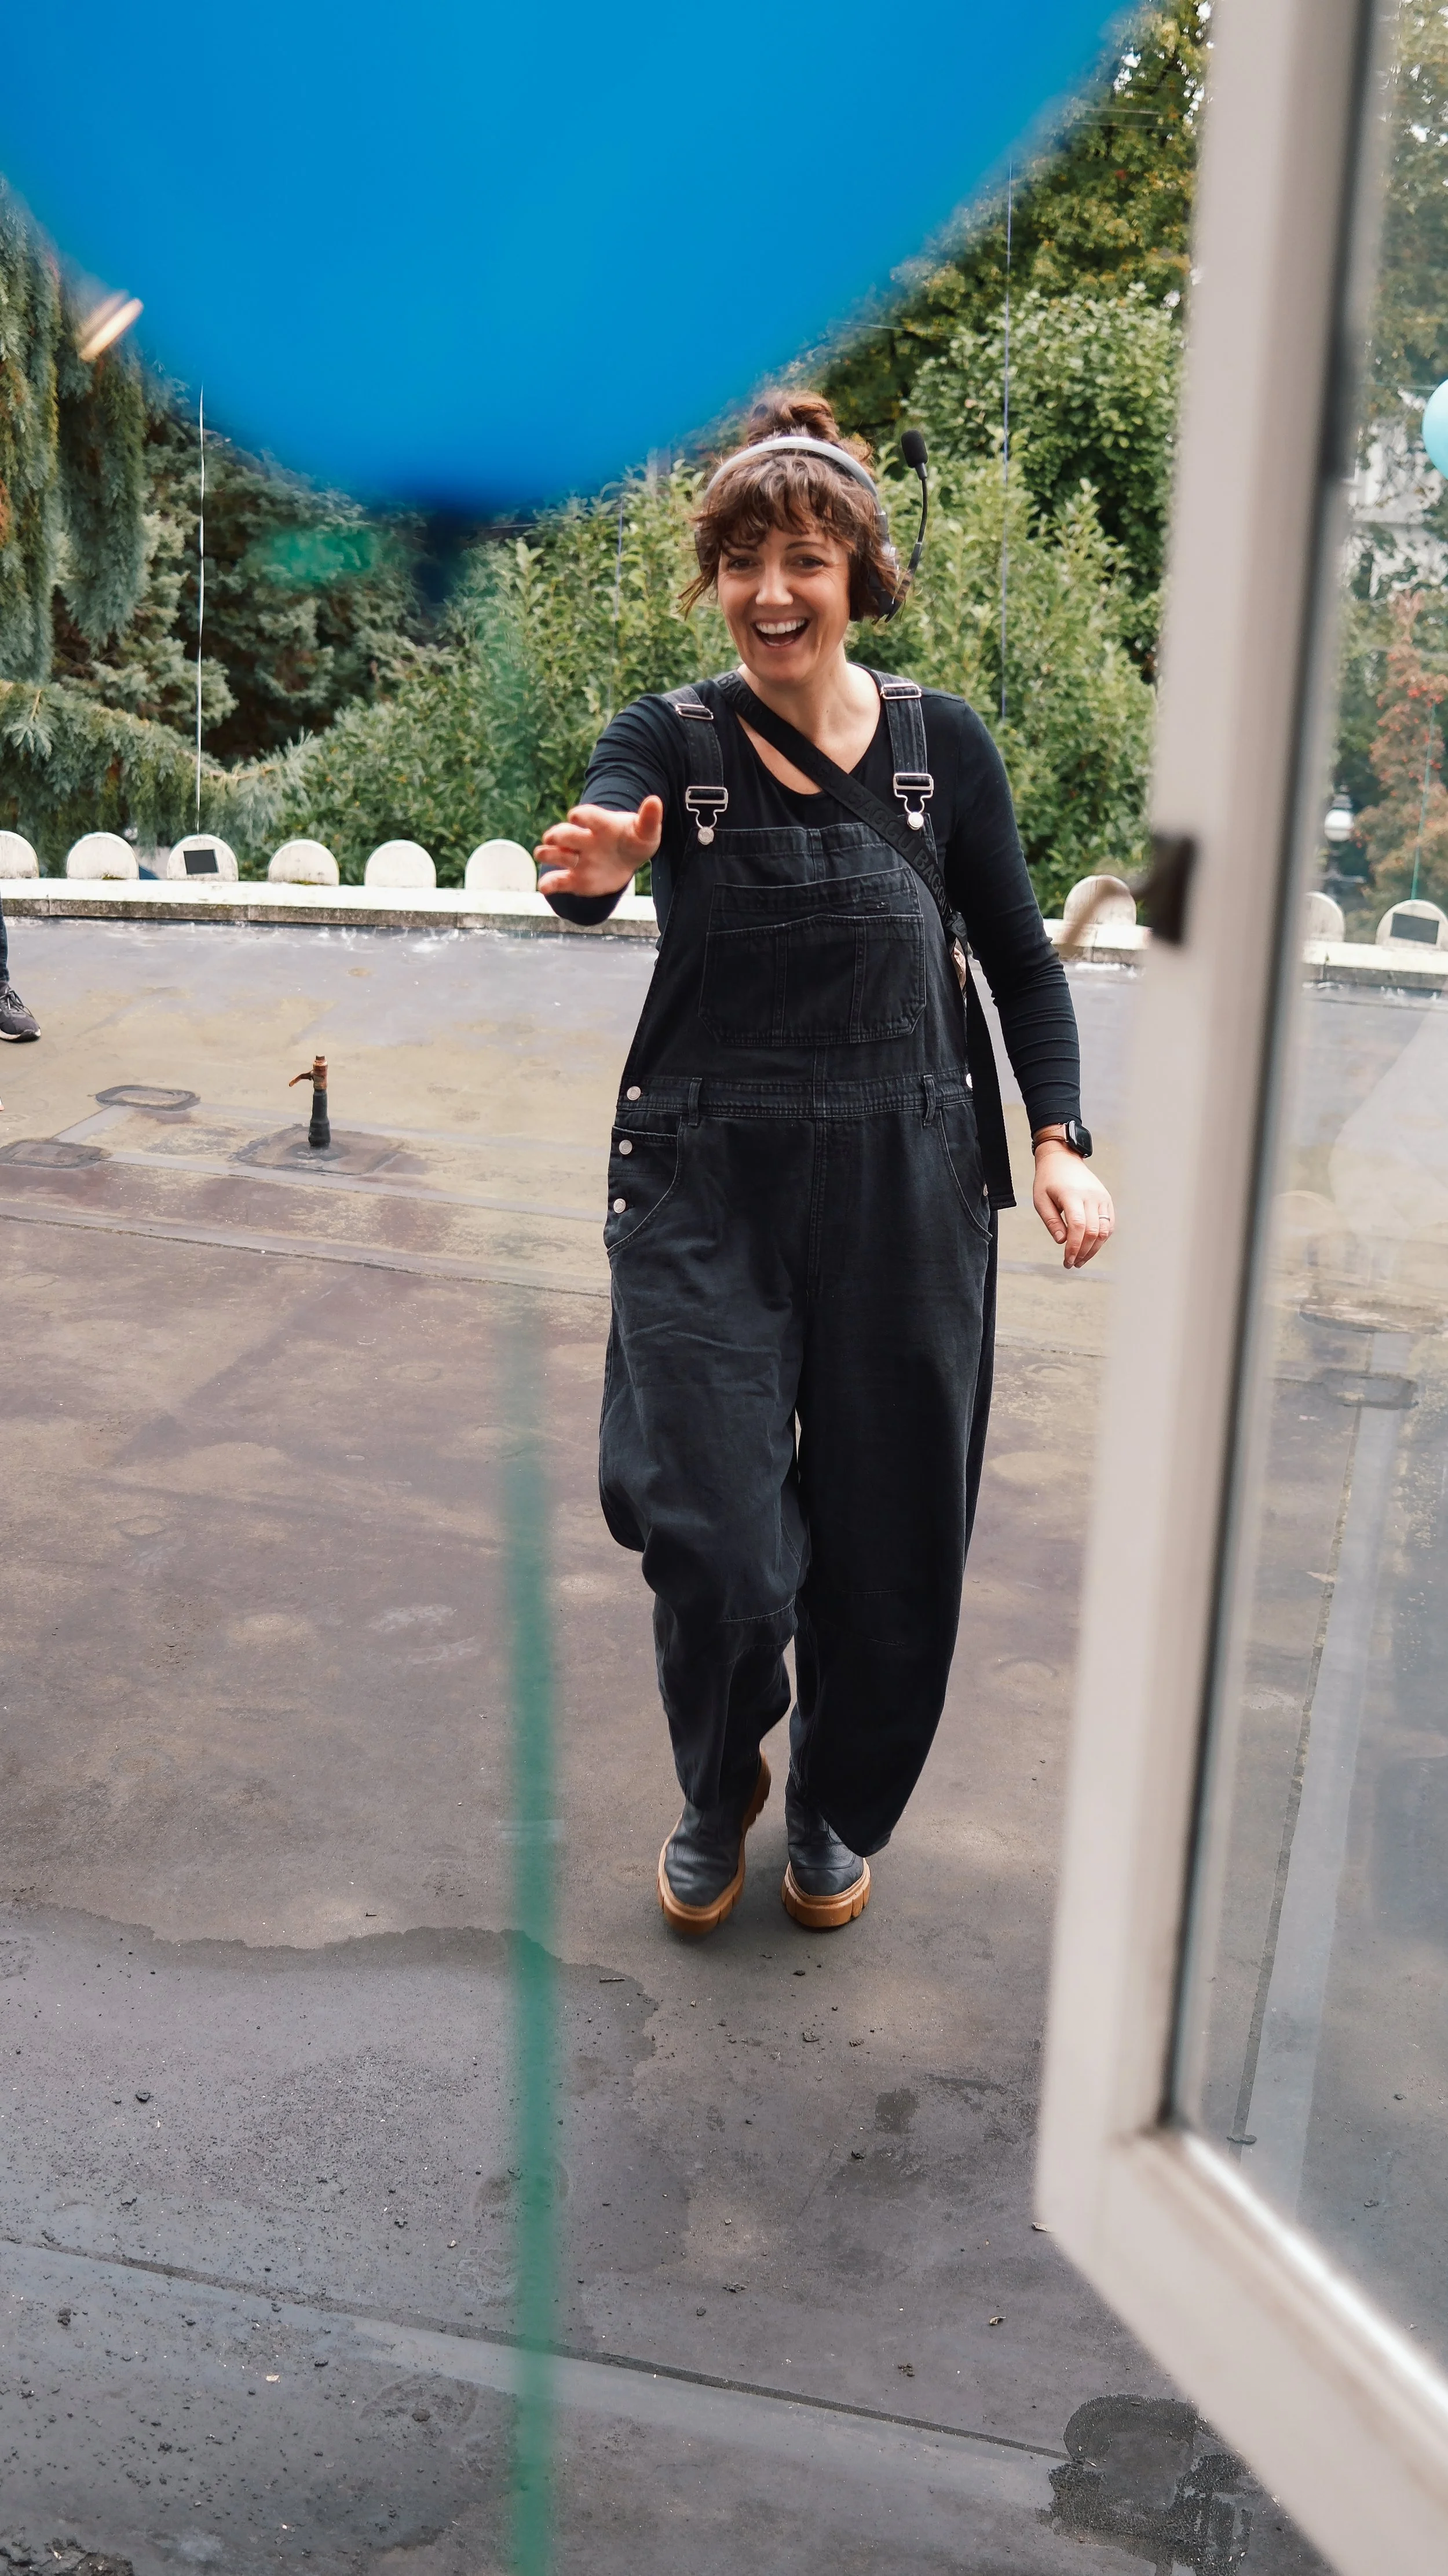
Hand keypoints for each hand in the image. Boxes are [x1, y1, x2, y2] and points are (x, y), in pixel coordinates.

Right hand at [535, 797, 662, 897]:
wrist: (626, 858)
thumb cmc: (635, 840)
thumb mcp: (646, 831)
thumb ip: (649, 819)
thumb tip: (655, 801)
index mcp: (601, 825)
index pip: (589, 816)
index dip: (582, 816)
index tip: (575, 816)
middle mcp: (584, 840)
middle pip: (567, 834)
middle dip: (559, 835)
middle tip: (553, 838)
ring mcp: (577, 859)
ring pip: (557, 854)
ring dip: (548, 854)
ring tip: (542, 854)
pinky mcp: (575, 879)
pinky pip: (560, 881)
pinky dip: (550, 884)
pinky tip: (544, 887)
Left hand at [1032, 1139, 1114, 1268]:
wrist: (1062, 1159)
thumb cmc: (1048, 1180)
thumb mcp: (1040, 1200)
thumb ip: (1051, 1221)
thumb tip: (1062, 1242)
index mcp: (1072, 1195)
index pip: (1078, 1226)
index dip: (1074, 1247)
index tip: (1067, 1261)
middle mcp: (1091, 1196)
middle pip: (1093, 1231)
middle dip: (1083, 1252)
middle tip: (1072, 1264)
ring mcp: (1102, 1197)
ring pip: (1104, 1230)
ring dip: (1094, 1249)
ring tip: (1081, 1259)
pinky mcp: (1107, 1199)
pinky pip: (1109, 1223)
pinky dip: (1102, 1238)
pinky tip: (1090, 1247)